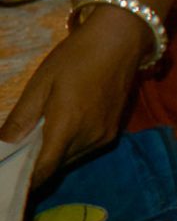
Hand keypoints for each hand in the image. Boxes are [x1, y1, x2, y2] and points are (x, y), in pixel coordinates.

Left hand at [1, 11, 147, 187]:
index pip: (44, 170)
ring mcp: (104, 136)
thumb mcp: (41, 82)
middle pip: (57, 166)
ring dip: (54, 154)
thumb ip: (22, 117)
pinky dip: (70, 146)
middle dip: (37, 165)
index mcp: (68, 127)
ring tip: (40, 138)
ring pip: (71, 158)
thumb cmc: (77, 56)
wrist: (120, 39)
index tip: (12, 180)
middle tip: (19, 154)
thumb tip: (4, 144)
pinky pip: (86, 148)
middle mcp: (89, 139)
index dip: (26, 180)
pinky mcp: (114, 130)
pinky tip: (63, 127)